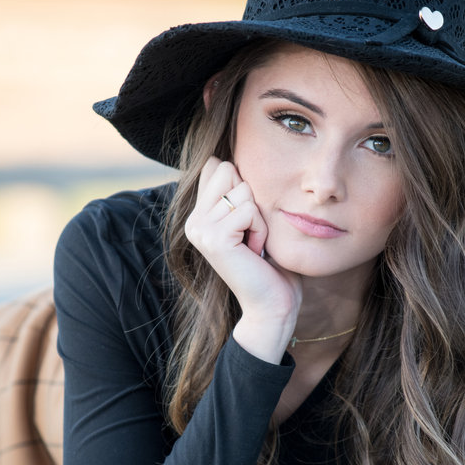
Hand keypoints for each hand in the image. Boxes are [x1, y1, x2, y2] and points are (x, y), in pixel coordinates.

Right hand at [185, 157, 301, 361]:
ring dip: (259, 218)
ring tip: (254, 245)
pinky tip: (255, 252)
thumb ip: (234, 193)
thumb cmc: (269, 265)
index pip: (218, 167)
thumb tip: (220, 159)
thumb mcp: (249, 221)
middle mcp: (193, 221)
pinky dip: (261, 230)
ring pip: (242, 192)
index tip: (247, 223)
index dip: (244, 188)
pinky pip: (249, 211)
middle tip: (252, 234)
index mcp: (198, 214)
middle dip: (252, 201)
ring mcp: (200, 230)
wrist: (271, 305)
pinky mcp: (215, 239)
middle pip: (230, 172)